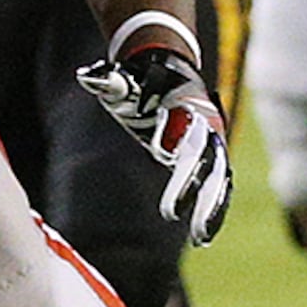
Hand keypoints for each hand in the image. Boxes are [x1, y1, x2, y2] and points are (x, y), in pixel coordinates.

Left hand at [75, 35, 231, 243]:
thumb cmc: (140, 77)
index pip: (190, 141)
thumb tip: (87, 77)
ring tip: (201, 238)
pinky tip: (202, 234)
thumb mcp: (125, 79)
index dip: (182, 167)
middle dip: (204, 197)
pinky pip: (214, 183)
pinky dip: (211, 206)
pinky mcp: (206, 155)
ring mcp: (210, 141)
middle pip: (212, 165)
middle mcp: (207, 126)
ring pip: (218, 178)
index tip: (166, 188)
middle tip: (190, 228)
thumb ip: (111, 81)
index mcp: (190, 107)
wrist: (166, 68)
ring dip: (212, 208)